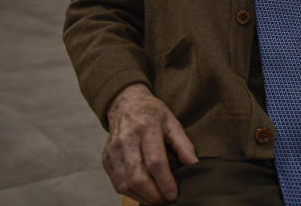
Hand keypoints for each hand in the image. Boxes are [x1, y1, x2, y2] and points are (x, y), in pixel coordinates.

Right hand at [103, 83, 197, 203]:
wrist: (126, 104)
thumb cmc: (152, 113)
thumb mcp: (172, 122)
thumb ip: (184, 144)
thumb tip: (194, 165)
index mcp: (146, 127)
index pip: (155, 161)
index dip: (165, 181)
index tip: (173, 194)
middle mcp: (126, 140)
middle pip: (137, 176)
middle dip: (153, 195)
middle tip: (165, 200)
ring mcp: (113, 151)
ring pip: (125, 183)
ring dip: (142, 197)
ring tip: (156, 199)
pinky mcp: (106, 159)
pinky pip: (117, 183)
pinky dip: (131, 192)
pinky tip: (143, 193)